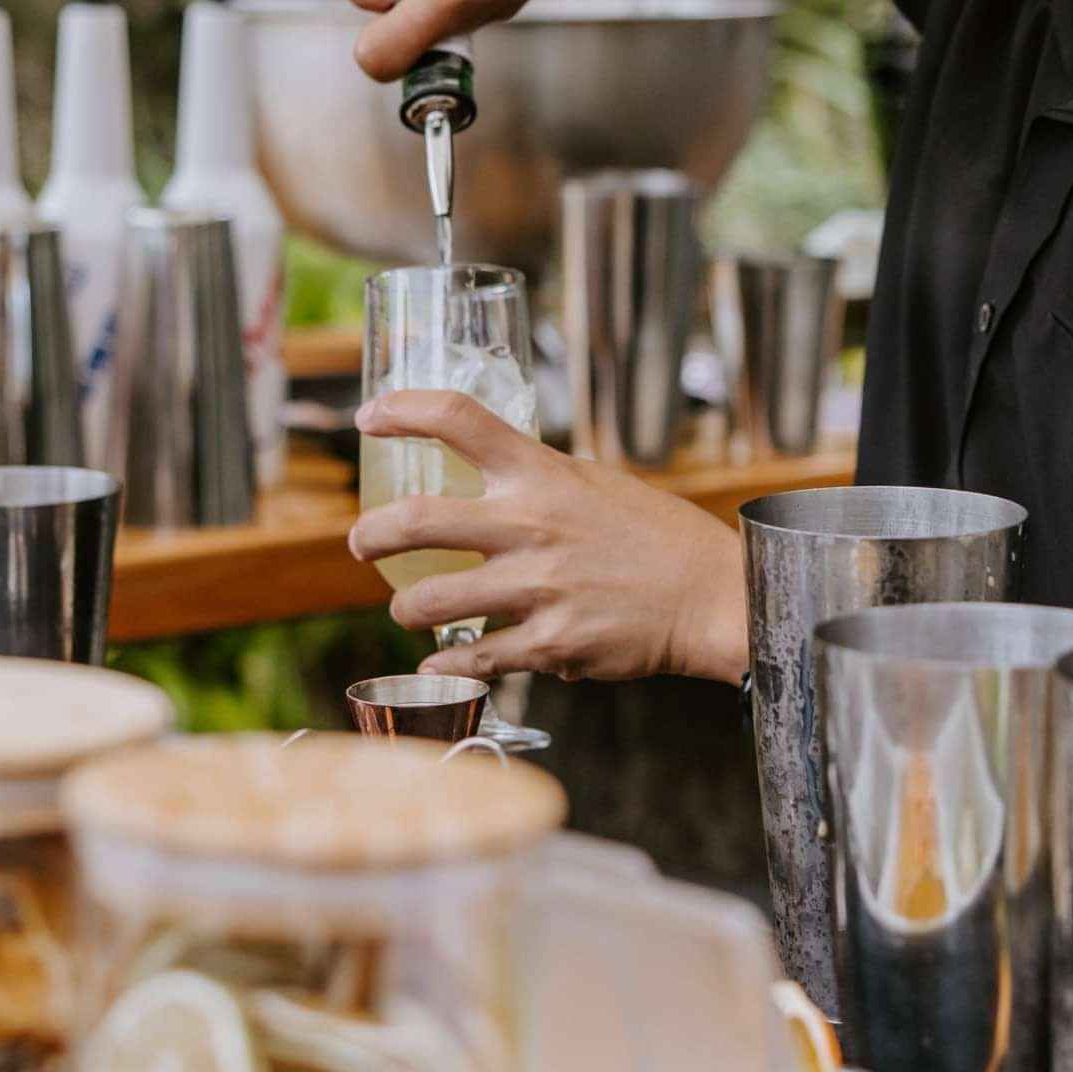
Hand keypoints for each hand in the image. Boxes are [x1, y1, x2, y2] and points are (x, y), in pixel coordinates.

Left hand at [346, 388, 747, 683]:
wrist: (711, 596)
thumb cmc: (655, 536)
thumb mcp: (594, 482)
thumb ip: (536, 482)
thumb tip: (488, 486)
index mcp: (542, 473)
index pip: (457, 418)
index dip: (401, 410)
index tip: (370, 417)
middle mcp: (531, 525)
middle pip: (416, 520)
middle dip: (371, 534)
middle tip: (361, 543)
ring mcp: (537, 588)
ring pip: (430, 600)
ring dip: (405, 608)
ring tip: (406, 609)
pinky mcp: (549, 644)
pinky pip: (474, 657)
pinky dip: (447, 662)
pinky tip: (440, 660)